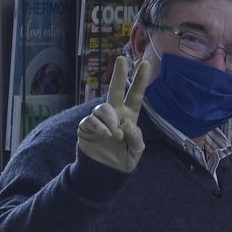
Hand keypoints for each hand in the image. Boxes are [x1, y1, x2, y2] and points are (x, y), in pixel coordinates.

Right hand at [77, 55, 152, 172]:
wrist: (105, 172)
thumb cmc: (123, 158)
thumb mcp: (136, 151)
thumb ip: (136, 137)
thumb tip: (124, 124)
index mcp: (129, 116)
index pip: (136, 96)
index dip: (140, 81)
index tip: (146, 64)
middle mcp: (114, 114)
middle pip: (115, 90)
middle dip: (118, 74)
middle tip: (121, 59)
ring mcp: (99, 119)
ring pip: (102, 108)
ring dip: (110, 120)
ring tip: (115, 135)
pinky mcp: (86, 126)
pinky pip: (91, 120)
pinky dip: (99, 127)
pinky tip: (104, 135)